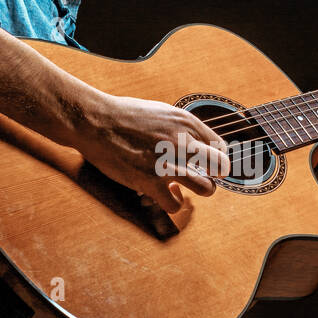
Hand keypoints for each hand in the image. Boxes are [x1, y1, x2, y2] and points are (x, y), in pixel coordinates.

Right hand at [77, 91, 230, 212]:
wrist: (96, 122)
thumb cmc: (124, 116)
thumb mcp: (162, 112)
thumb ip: (182, 129)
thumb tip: (197, 145)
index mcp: (186, 123)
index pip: (220, 145)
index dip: (214, 155)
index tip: (205, 161)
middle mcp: (182, 142)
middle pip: (221, 166)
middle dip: (216, 173)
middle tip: (204, 174)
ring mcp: (168, 164)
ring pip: (206, 189)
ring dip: (200, 190)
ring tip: (187, 185)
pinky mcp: (151, 182)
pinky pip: (175, 205)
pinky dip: (172, 202)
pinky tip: (164, 193)